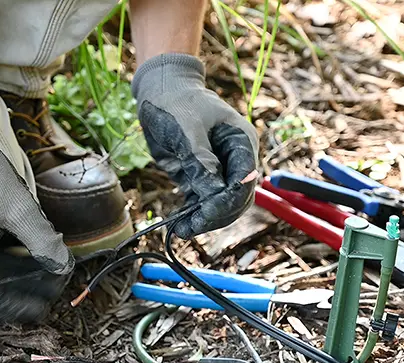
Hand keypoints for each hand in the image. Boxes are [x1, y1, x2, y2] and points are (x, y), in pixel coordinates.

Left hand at [131, 54, 258, 238]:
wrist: (159, 91)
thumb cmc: (177, 102)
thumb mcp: (187, 131)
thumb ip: (201, 163)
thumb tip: (213, 195)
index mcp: (241, 142)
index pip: (244, 180)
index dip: (227, 200)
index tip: (204, 213)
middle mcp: (235, 159)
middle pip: (237, 197)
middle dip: (216, 214)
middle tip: (191, 227)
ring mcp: (219, 169)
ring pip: (221, 204)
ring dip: (204, 219)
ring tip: (182, 230)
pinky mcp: (200, 176)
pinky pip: (203, 201)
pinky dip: (193, 214)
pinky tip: (179, 224)